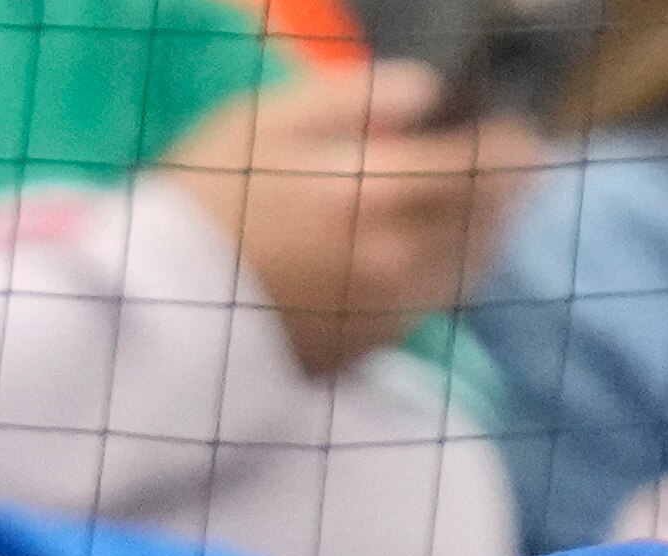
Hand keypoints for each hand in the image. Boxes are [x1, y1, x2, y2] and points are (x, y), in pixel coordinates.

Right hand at [157, 60, 543, 379]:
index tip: (516, 129)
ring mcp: (386, 311)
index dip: (514, 142)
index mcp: (380, 190)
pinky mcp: (365, 349)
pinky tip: (426, 254)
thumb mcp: (264, 119)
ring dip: (483, 234)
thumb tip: (427, 94)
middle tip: (511, 166)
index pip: (489, 165)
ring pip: (469, 268)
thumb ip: (357, 97)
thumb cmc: (201, 201)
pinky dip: (445, 274)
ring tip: (477, 209)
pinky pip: (431, 305)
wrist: (151, 312)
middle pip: (490, 220)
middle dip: (507, 188)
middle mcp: (399, 256)